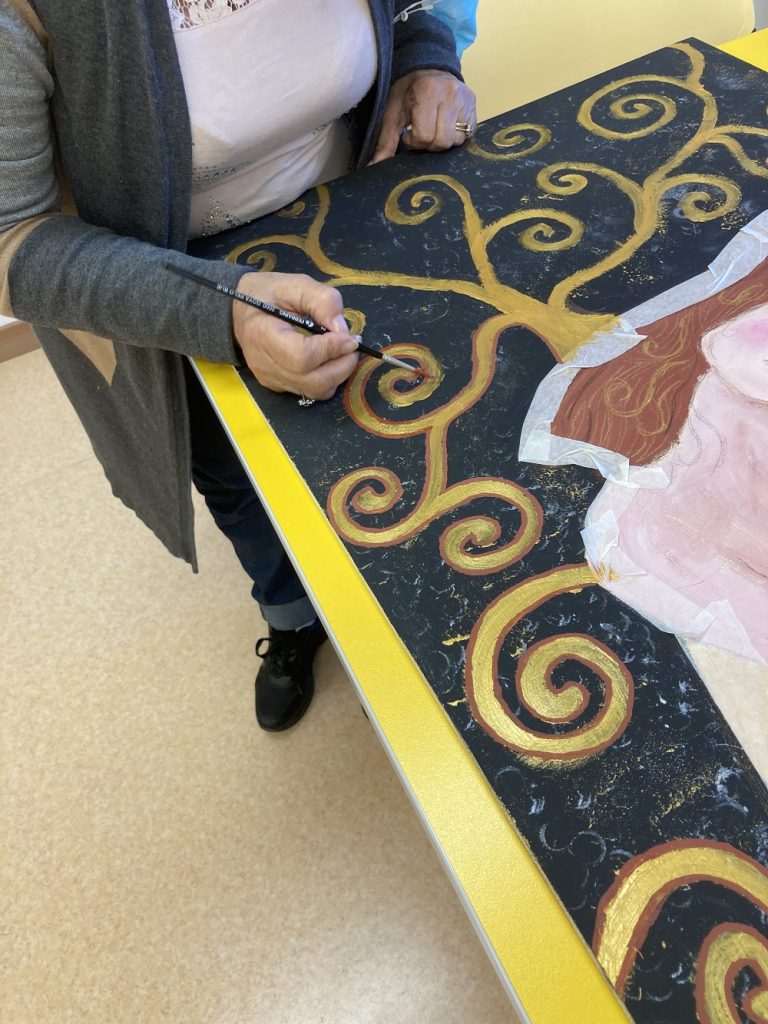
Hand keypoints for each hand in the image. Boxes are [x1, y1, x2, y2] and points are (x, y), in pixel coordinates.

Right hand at [232, 272, 359, 399]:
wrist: (238, 310)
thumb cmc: (267, 294)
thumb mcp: (296, 284)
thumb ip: (323, 301)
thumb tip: (344, 329)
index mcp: (263, 334)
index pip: (302, 357)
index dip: (332, 350)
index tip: (350, 337)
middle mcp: (265, 364)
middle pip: (313, 382)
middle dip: (342, 366)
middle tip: (352, 346)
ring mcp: (270, 379)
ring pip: (315, 391)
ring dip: (338, 374)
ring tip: (343, 352)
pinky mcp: (277, 385)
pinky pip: (309, 391)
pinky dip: (326, 378)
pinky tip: (328, 359)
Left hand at [369, 69, 476, 163]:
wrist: (429, 67)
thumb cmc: (408, 91)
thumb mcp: (393, 112)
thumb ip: (386, 141)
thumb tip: (373, 167)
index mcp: (427, 92)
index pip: (424, 135)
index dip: (414, 141)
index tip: (409, 132)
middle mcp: (450, 94)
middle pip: (442, 141)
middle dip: (429, 143)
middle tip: (422, 132)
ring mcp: (465, 100)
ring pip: (456, 140)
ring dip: (443, 140)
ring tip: (434, 128)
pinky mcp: (474, 106)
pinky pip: (467, 134)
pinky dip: (455, 136)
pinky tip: (446, 126)